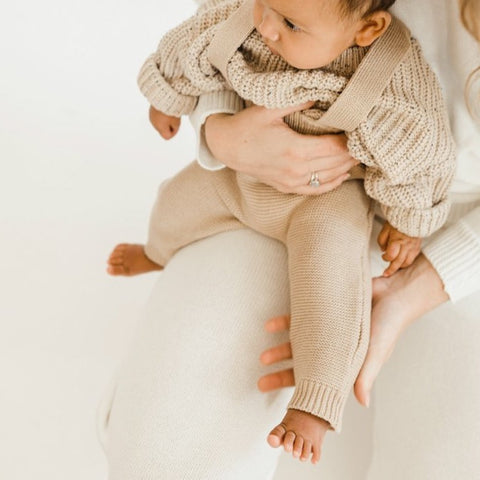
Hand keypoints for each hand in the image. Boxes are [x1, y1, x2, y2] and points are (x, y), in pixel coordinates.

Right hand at [149, 105, 180, 139]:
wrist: (164, 97)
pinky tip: (165, 110)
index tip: (176, 126)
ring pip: (160, 123)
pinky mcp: (151, 111)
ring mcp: (152, 117)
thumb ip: (174, 129)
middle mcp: (154, 124)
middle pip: (163, 130)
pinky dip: (161, 115)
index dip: (173, 133)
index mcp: (160, 128)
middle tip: (174, 118)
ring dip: (165, 121)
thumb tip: (171, 129)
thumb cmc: (171, 109)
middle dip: (168, 126)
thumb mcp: (177, 122)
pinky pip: (157, 117)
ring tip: (169, 113)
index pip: (167, 137)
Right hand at [204, 102, 358, 194]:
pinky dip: (331, 183)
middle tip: (364, 142)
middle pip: (335, 164)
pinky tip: (342, 176)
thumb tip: (322, 93)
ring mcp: (292, 181)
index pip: (334, 148)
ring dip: (345, 167)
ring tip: (357, 155)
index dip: (349, 141)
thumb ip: (299, 101)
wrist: (227, 147)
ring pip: (328, 177)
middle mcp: (296, 170)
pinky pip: (315, 190)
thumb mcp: (271, 108)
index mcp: (295, 149)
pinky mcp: (287, 187)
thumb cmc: (247, 126)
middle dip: (352, 153)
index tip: (359, 130)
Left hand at [257, 255, 448, 406]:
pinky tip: (270, 325)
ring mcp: (327, 332)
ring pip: (297, 345)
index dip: (302, 393)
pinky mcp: (323, 313)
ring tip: (263, 357)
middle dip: (282, 375)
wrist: (394, 292)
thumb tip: (361, 403)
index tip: (285, 405)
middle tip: (261, 382)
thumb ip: (366, 376)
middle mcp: (333, 351)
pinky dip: (284, 323)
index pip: (319, 383)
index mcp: (346, 365)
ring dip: (280, 351)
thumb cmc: (389, 325)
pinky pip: (299, 319)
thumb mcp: (376, 352)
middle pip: (302, 367)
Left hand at [377, 222, 421, 276]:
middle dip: (391, 270)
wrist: (413, 214)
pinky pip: (413, 258)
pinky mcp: (418, 246)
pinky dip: (406, 262)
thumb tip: (382, 250)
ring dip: (399, 267)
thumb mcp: (385, 229)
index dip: (385, 258)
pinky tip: (402, 262)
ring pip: (407, 262)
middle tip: (386, 274)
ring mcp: (413, 247)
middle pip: (399, 262)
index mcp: (397, 240)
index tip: (383, 256)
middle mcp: (406, 245)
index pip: (391, 256)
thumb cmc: (397, 221)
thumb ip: (382, 240)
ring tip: (394, 268)